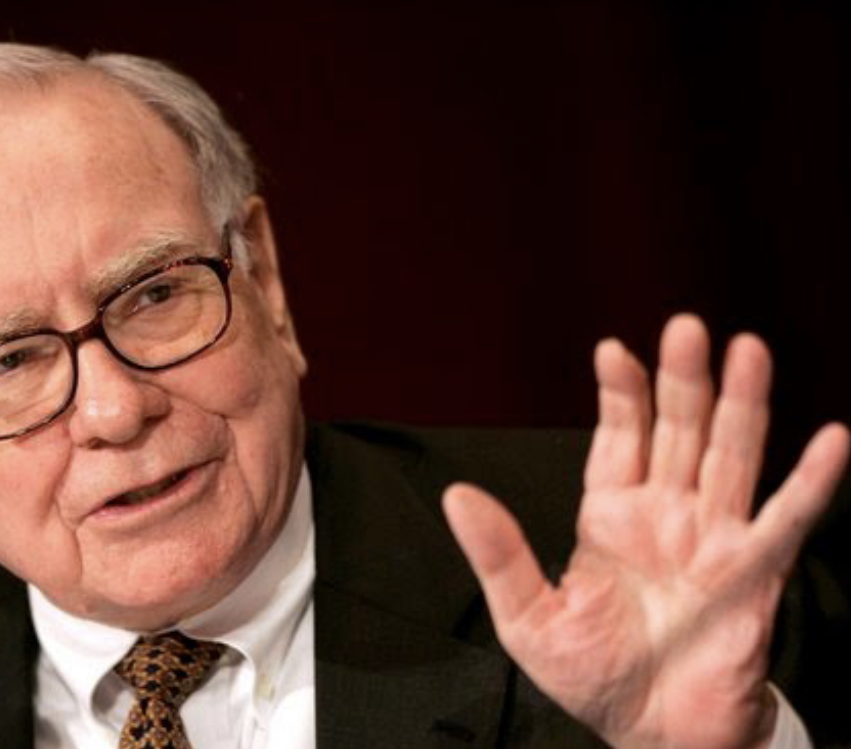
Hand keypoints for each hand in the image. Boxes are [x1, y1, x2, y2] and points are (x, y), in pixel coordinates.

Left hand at [443, 313, 848, 748]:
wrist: (650, 733)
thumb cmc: (594, 676)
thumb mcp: (528, 616)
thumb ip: (499, 554)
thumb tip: (457, 496)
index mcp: (610, 518)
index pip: (617, 439)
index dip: (619, 395)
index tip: (612, 350)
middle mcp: (666, 515)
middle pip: (677, 432)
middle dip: (682, 381)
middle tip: (685, 328)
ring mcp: (713, 538)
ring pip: (731, 457)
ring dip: (742, 406)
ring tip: (747, 350)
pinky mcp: (754, 574)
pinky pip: (787, 520)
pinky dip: (811, 482)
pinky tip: (830, 440)